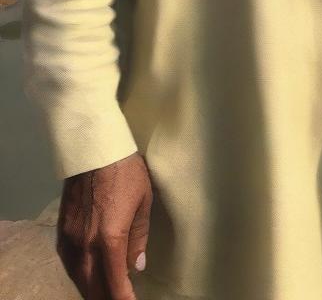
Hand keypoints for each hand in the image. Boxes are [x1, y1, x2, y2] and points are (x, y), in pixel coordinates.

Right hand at [57, 152, 152, 299]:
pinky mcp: (62, 231)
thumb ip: (139, 237)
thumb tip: (137, 266)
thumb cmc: (127, 173)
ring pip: (78, 277)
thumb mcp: (144, 203)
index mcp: (110, 239)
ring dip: (92, 289)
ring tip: (105, 294)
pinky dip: (79, 275)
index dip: (123, 298)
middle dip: (106, 297)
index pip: (115, 281)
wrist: (95, 152)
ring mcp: (70, 239)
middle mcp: (86, 244)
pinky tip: (88, 276)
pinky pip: (68, 263)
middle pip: (93, 286)